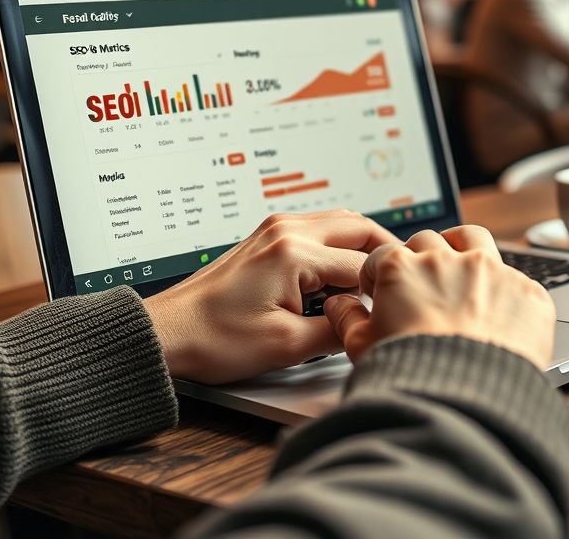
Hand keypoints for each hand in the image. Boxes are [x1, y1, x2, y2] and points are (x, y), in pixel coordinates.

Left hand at [144, 210, 398, 383]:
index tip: (397, 306)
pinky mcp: (268, 236)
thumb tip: (366, 324)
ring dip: (362, 245)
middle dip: (384, 252)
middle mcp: (286, 230)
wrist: (168, 334)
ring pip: (340, 222)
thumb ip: (337, 332)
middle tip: (400, 280)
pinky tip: (343, 275)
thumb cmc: (214, 339)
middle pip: (359, 225)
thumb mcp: (287, 347)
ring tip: (373, 279)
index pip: (362, 263)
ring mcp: (275, 229)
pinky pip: (319, 229)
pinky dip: (340, 245)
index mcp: (294, 253)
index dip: (383, 287)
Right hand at [324, 226, 556, 368]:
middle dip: (419, 258)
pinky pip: (513, 277)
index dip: (377, 273)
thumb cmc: (413, 375)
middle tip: (419, 283)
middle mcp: (446, 260)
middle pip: (428, 242)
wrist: (468, 399)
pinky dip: (502, 290)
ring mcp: (490, 271)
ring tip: (459, 269)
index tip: (379, 288)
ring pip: (473, 238)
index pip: (383, 256)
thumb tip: (338, 306)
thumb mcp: (363, 348)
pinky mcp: (525, 290)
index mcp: (402, 269)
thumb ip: (348, 319)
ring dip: (462, 247)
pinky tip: (497, 312)